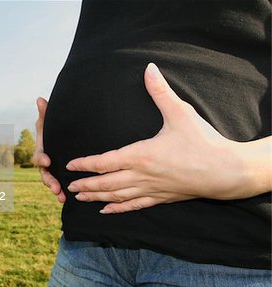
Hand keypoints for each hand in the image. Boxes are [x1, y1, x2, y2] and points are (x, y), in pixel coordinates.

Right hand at [33, 97, 65, 202]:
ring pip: (51, 182)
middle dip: (49, 181)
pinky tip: (66, 201)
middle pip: (44, 174)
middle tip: (55, 187)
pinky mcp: (61, 176)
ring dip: (55, 189)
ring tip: (61, 196)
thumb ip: (45, 113)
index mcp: (42, 150)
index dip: (42, 159)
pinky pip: (59, 187)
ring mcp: (53, 171)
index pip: (39, 156)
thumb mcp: (51, 122)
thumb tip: (40, 99)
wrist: (67, 139)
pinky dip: (61, 194)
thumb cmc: (56, 129)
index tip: (48, 161)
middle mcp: (46, 163)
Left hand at [66, 63, 249, 213]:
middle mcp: (141, 175)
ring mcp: (150, 189)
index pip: (104, 162)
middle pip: (105, 183)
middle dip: (85, 184)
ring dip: (96, 197)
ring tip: (80, 198)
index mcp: (140, 155)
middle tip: (68, 186)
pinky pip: (134, 206)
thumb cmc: (202, 141)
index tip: (70, 165)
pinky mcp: (161, 198)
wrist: (226, 171)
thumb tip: (149, 67)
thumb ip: (160, 92)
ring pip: (116, 196)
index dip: (85, 164)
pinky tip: (107, 211)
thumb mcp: (180, 112)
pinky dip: (118, 208)